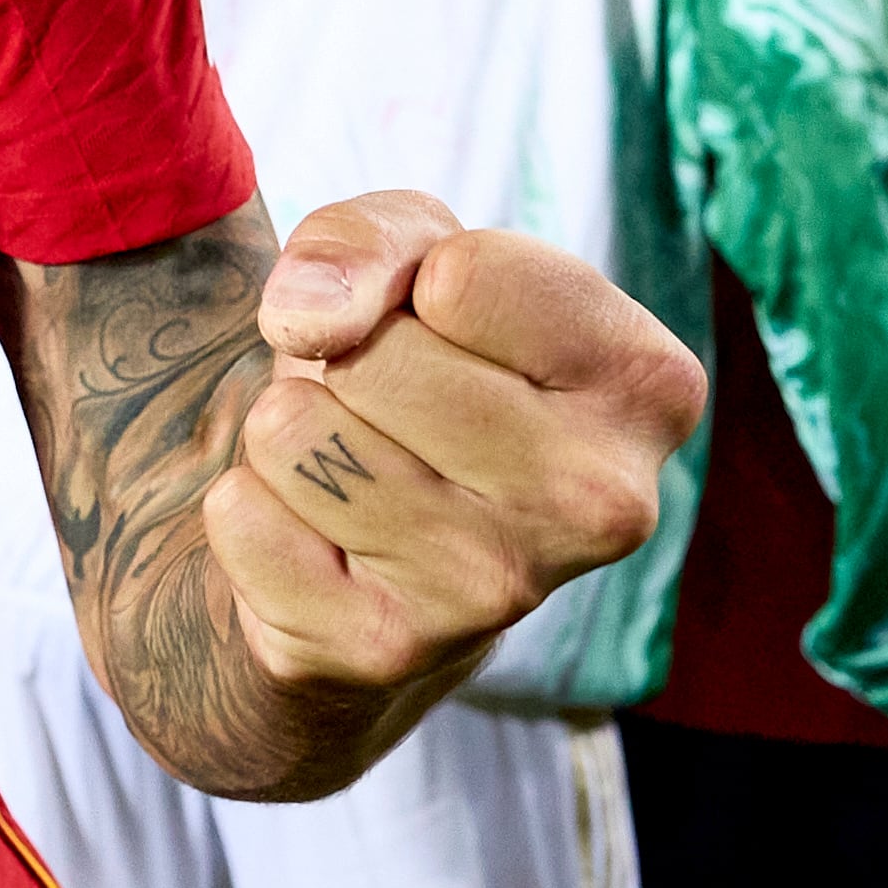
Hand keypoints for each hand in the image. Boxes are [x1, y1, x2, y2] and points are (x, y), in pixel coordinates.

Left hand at [212, 193, 702, 700]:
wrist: (370, 549)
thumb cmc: (419, 368)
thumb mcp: (418, 257)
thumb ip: (370, 238)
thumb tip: (308, 316)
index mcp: (647, 387)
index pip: (465, 275)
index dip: (414, 282)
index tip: (441, 325)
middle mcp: (600, 503)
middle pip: (374, 358)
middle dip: (348, 361)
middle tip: (391, 412)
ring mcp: (495, 590)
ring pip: (297, 431)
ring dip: (293, 431)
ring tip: (354, 467)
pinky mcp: (382, 650)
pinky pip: (241, 515)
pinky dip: (253, 510)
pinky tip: (319, 538)